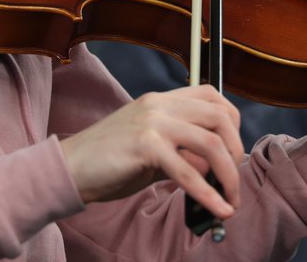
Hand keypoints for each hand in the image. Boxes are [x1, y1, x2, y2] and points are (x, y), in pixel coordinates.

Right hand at [58, 84, 243, 220]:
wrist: (69, 168)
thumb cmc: (108, 161)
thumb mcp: (151, 147)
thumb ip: (182, 150)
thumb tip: (215, 169)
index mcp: (161, 100)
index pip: (212, 95)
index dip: (232, 122)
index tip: (232, 151)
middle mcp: (160, 105)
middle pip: (220, 118)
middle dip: (236, 152)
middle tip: (233, 182)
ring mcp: (153, 123)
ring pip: (211, 144)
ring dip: (229, 176)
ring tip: (230, 201)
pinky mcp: (145, 146)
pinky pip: (188, 173)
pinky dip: (208, 194)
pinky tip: (218, 209)